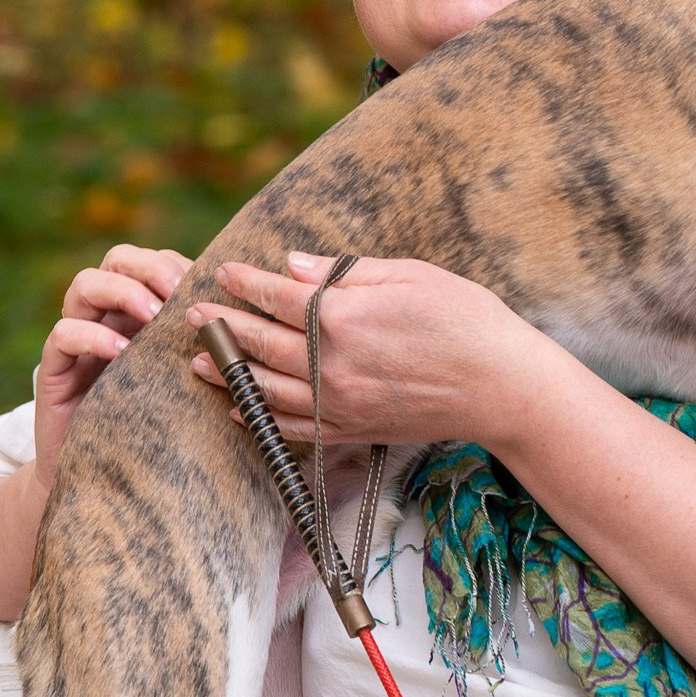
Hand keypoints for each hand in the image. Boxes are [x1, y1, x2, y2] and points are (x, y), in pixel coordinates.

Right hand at [34, 243, 191, 486]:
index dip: (175, 266)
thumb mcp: (184, 382)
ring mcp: (78, 340)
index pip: (152, 262)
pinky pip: (63, 333)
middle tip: (176, 292)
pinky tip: (120, 350)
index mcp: (139, 312)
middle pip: (117, 260)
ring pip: (85, 285)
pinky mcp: (54, 369)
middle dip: (149, 267)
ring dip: (123, 291)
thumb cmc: (156, 428)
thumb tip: (244, 325)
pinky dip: (92, 335)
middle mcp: (107, 317)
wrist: (104, 479)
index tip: (203, 288)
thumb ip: (201, 350)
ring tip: (152, 316)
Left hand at [188, 251, 549, 457]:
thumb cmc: (465, 320)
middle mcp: (330, 364)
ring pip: (264, 390)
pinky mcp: (351, 430)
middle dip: (222, 327)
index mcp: (343, 317)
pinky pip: (291, 427)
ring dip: (228, 375)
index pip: (276, 296)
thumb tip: (292, 266)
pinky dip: (260, 419)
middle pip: (259, 343)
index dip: (244, 282)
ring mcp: (338, 403)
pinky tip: (239, 411)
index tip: (223, 271)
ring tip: (199, 361)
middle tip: (192, 315)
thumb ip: (344, 273)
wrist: (502, 387)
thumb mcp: (408, 276)